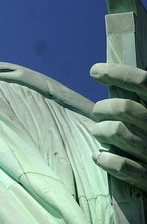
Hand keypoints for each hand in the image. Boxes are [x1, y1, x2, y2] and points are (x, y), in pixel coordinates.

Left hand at [90, 62, 146, 191]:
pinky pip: (120, 166)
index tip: (95, 71)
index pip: (143, 82)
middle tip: (98, 113)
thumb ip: (141, 100)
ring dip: (100, 131)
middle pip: (124, 107)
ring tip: (98, 133)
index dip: (117, 73)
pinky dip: (105, 160)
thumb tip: (107, 73)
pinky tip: (99, 156)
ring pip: (118, 131)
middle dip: (102, 108)